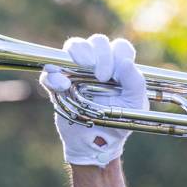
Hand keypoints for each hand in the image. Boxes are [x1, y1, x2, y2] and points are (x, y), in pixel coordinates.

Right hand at [40, 33, 148, 166]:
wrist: (98, 144)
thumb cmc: (119, 122)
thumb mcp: (134, 106)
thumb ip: (135, 84)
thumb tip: (126, 62)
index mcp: (119, 67)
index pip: (120, 47)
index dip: (117, 55)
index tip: (114, 75)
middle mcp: (99, 64)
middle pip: (97, 42)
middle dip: (98, 53)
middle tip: (101, 76)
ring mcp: (78, 72)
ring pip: (73, 46)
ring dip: (76, 53)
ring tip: (83, 70)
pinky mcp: (59, 84)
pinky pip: (50, 72)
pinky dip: (54, 75)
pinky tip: (63, 87)